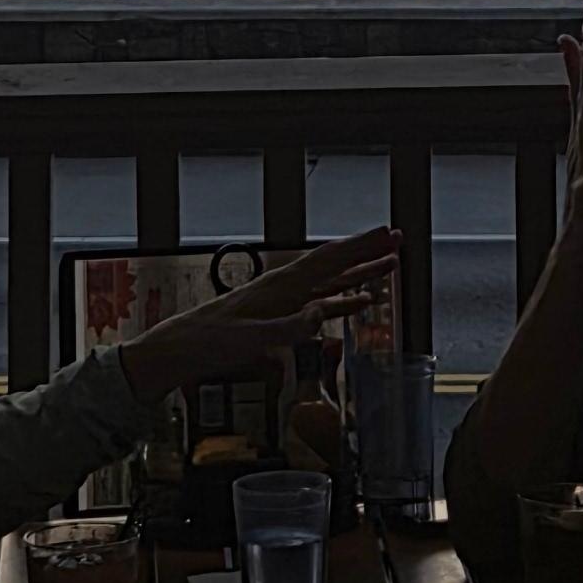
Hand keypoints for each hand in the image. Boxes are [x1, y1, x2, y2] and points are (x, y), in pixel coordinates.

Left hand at [122, 227, 398, 396]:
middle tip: (399, 239)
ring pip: (333, 282)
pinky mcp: (281, 315)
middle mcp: (286, 286)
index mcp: (280, 286)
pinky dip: (344, 301)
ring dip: (362, 274)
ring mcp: (284, 300)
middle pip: (336, 264)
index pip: (329, 259)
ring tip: (390, 265)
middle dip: (368, 252)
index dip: (361, 246)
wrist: (183, 349)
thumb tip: (322, 314)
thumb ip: (288, 328)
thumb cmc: (211, 343)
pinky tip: (361, 303)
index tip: (388, 233)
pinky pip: (322, 303)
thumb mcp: (250, 341)